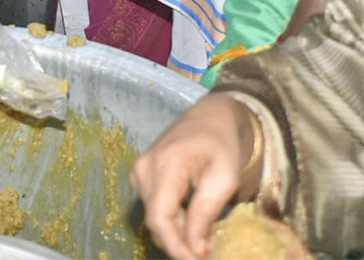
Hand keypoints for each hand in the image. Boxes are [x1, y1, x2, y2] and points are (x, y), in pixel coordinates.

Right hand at [130, 94, 253, 259]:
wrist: (212, 117)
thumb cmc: (222, 144)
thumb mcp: (224, 178)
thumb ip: (206, 213)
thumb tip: (196, 250)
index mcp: (164, 165)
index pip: (159, 219)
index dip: (177, 247)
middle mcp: (144, 168)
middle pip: (155, 221)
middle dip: (179, 244)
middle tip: (207, 253)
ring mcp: (139, 170)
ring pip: (154, 217)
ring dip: (176, 233)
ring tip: (203, 238)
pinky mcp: (142, 174)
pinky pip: (154, 206)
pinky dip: (172, 220)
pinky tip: (192, 221)